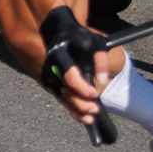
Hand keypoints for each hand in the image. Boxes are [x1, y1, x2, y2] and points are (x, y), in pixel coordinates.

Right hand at [39, 5, 109, 123]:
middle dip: (79, 102)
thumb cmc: (79, 37)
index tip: (94, 93)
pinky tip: (85, 118)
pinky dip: (73, 110)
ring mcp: (50, 76)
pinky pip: (61, 99)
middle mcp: (52, 67)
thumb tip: (102, 80)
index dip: (80, 86)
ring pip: (62, 97)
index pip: (68, 74)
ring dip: (76, 109)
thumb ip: (101, 59)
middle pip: (64, 90)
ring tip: (91, 117)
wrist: (59, 33)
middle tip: (94, 109)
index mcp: (61, 54)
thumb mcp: (95, 41)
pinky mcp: (52, 82)